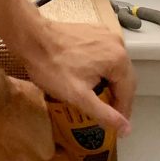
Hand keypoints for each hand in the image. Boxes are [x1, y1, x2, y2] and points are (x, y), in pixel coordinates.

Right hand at [0, 77, 54, 160]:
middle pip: (26, 158)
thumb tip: (37, 108)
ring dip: (2, 149)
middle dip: (20, 146)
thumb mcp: (36, 96)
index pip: (44, 148)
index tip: (28, 127)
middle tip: (10, 128)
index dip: (36, 136)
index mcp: (44, 150)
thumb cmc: (12, 98)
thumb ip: (40, 111)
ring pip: (5, 160)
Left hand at [17, 21, 135, 135]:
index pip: (128, 92)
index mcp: (119, 59)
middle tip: (111, 115)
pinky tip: (92, 78)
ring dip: (111, 82)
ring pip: (115, 65)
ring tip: (102, 99)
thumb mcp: (79, 96)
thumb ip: (104, 114)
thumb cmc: (52, 68)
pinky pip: (105, 54)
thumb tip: (126, 129)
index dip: (123, 112)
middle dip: (118, 97)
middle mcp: (117, 43)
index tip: (119, 128)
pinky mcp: (94, 31)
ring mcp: (105, 34)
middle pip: (124, 77)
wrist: (31, 38)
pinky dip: (102, 68)